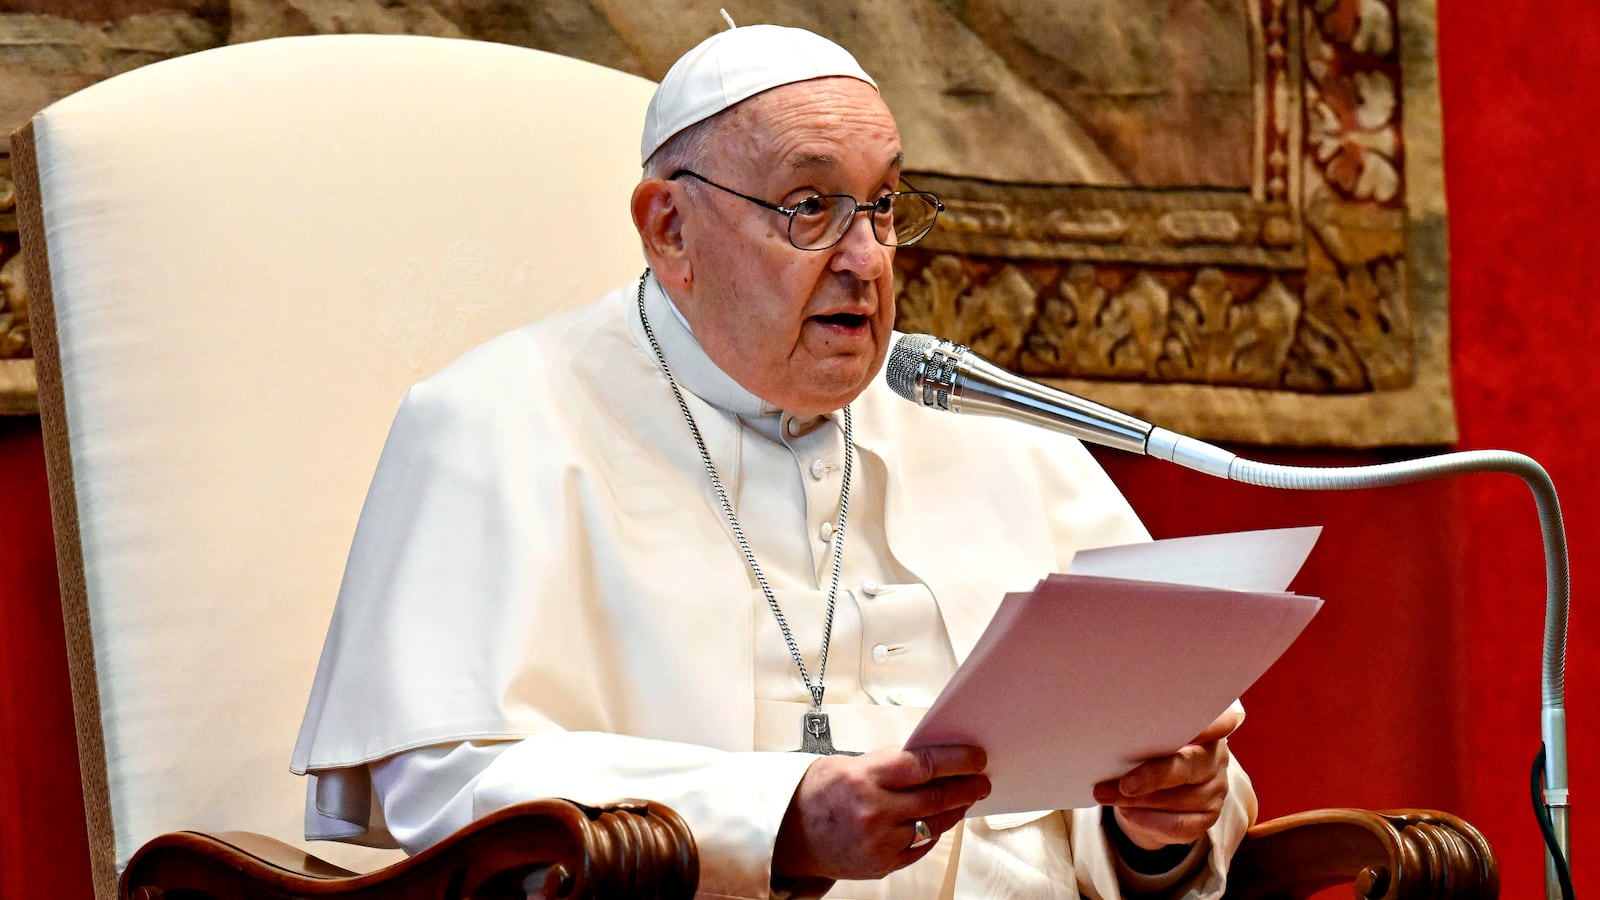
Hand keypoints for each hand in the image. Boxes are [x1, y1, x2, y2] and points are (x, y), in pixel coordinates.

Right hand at [772, 744, 989, 881]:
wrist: (791, 834)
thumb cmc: (817, 794)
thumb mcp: (849, 763)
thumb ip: (890, 762)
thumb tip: (932, 758)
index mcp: (863, 778)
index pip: (923, 765)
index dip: (956, 760)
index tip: (975, 758)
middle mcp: (873, 811)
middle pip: (935, 797)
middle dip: (966, 786)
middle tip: (982, 780)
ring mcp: (878, 841)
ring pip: (934, 823)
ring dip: (955, 809)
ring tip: (966, 797)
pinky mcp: (882, 863)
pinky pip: (922, 846)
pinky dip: (935, 830)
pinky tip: (941, 819)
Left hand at [1093, 709, 1237, 850]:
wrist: (1148, 791)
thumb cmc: (1145, 751)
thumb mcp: (1145, 736)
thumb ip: (1144, 732)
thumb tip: (1116, 735)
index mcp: (1205, 727)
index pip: (1219, 722)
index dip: (1210, 724)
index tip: (1198, 723)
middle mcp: (1216, 758)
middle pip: (1188, 766)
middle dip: (1152, 776)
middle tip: (1123, 784)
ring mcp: (1216, 789)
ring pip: (1179, 799)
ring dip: (1139, 800)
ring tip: (1107, 796)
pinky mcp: (1207, 817)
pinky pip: (1178, 825)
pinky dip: (1148, 820)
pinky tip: (1127, 813)